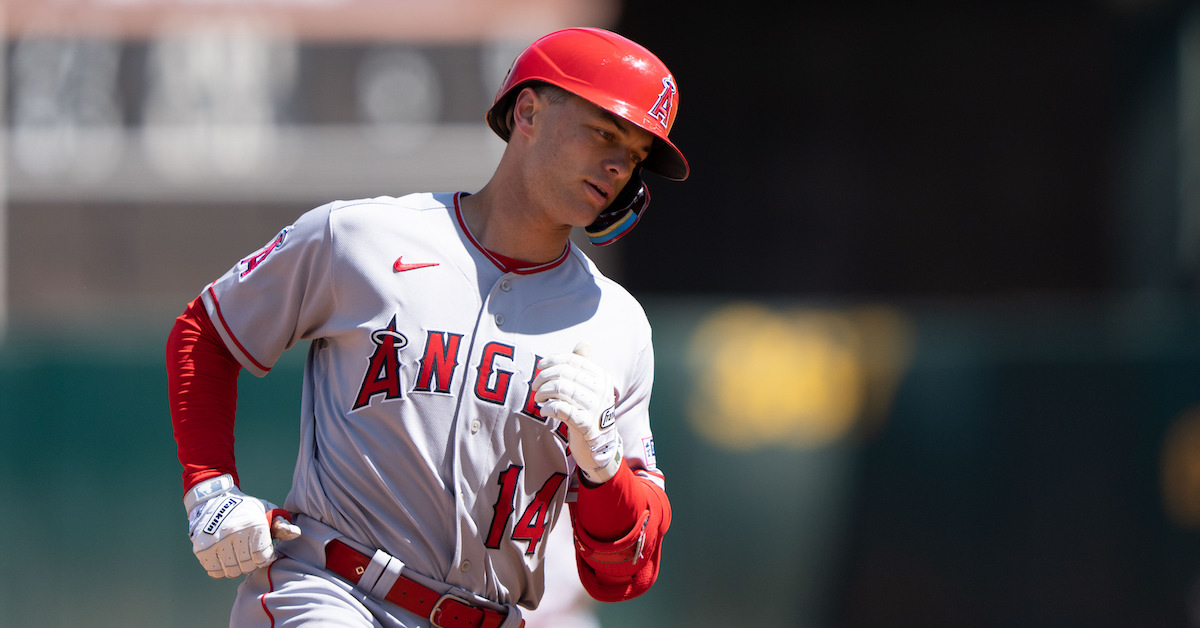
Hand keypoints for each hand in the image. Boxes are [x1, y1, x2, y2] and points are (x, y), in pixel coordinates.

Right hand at [184, 474, 300, 578]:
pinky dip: (221, 569)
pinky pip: (215, 572)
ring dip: (237, 567)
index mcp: (253, 524)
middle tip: (249, 552)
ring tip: (237, 554)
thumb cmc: (245, 509)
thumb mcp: (266, 511)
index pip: (263, 558)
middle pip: (247, 566)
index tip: (264, 551)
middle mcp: (234, 533)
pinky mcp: (201, 549)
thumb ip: (281, 525)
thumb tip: (296, 533)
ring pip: (231, 571)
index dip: (266, 557)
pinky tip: (225, 557)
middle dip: (252, 563)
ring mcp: (215, 542)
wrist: (213, 500)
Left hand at [533, 342, 622, 483]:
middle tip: (536, 387)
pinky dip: (548, 408)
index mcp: (602, 378)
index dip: (553, 361)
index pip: (574, 360)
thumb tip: (584, 342)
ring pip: (560, 389)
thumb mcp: (590, 388)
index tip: (540, 367)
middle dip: (544, 378)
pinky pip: (560, 409)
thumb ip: (585, 367)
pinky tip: (544, 410)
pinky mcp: (585, 425)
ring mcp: (595, 408)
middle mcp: (601, 390)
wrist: (599, 446)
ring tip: (539, 400)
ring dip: (543, 393)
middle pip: (565, 373)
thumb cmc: (589, 412)